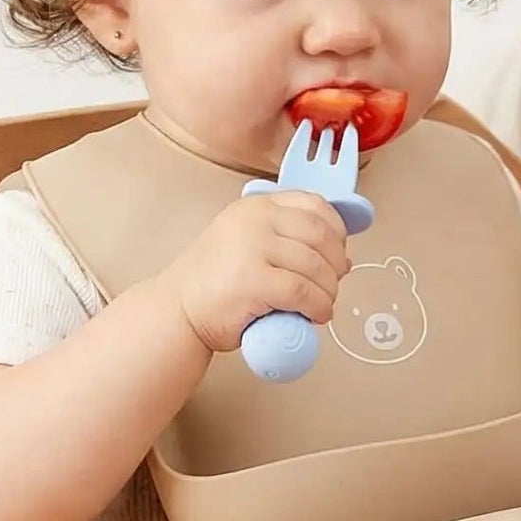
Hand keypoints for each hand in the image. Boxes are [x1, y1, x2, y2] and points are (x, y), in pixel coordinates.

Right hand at [171, 193, 350, 353]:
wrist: (178, 309)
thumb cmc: (216, 284)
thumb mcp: (251, 245)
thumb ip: (290, 243)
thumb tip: (343, 260)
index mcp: (257, 206)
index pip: (314, 205)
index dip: (337, 230)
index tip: (338, 253)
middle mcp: (256, 220)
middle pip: (321, 235)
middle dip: (336, 264)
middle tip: (332, 285)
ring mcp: (253, 248)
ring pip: (316, 266)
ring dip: (329, 290)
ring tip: (323, 305)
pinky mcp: (253, 280)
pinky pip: (303, 292)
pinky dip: (318, 306)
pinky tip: (315, 315)